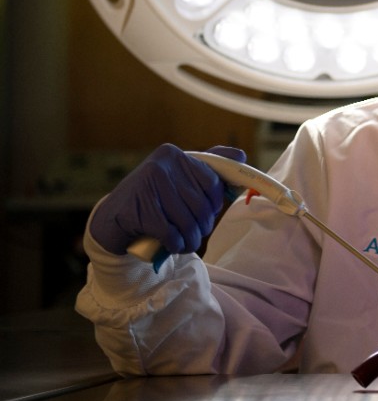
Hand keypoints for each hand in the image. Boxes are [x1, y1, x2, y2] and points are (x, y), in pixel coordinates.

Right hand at [89, 144, 245, 256]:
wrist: (113, 218)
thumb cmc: (154, 198)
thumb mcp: (178, 177)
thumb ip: (208, 166)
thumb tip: (241, 156)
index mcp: (173, 154)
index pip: (212, 182)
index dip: (214, 203)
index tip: (207, 213)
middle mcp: (160, 165)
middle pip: (200, 204)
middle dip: (203, 225)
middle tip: (198, 234)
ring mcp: (146, 187)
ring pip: (187, 221)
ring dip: (192, 239)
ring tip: (189, 243)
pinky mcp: (138, 211)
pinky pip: (170, 233)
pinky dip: (177, 245)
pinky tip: (175, 246)